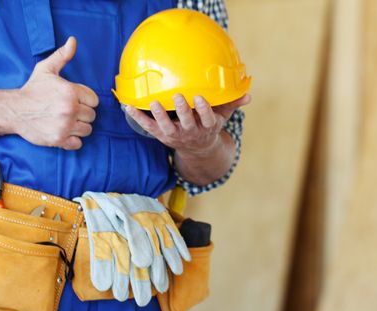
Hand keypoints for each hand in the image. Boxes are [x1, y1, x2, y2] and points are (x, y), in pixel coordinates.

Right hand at [12, 37, 98, 149]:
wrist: (14, 110)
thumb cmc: (33, 90)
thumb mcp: (46, 70)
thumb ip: (62, 56)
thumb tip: (73, 41)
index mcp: (71, 92)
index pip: (94, 100)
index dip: (85, 100)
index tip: (74, 100)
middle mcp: (70, 109)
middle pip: (92, 116)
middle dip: (82, 114)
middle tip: (68, 111)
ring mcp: (65, 125)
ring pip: (87, 130)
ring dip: (79, 127)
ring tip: (66, 121)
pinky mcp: (60, 139)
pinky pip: (78, 143)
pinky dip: (72, 140)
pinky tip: (63, 132)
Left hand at [125, 93, 250, 156]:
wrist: (198, 149)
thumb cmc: (209, 125)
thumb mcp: (223, 116)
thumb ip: (233, 104)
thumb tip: (249, 95)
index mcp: (207, 127)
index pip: (207, 118)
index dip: (204, 110)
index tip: (199, 98)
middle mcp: (192, 132)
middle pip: (187, 122)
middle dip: (183, 111)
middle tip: (178, 97)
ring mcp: (176, 135)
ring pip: (167, 127)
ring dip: (160, 115)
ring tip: (153, 102)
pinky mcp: (162, 136)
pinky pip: (149, 128)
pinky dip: (138, 118)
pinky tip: (128, 106)